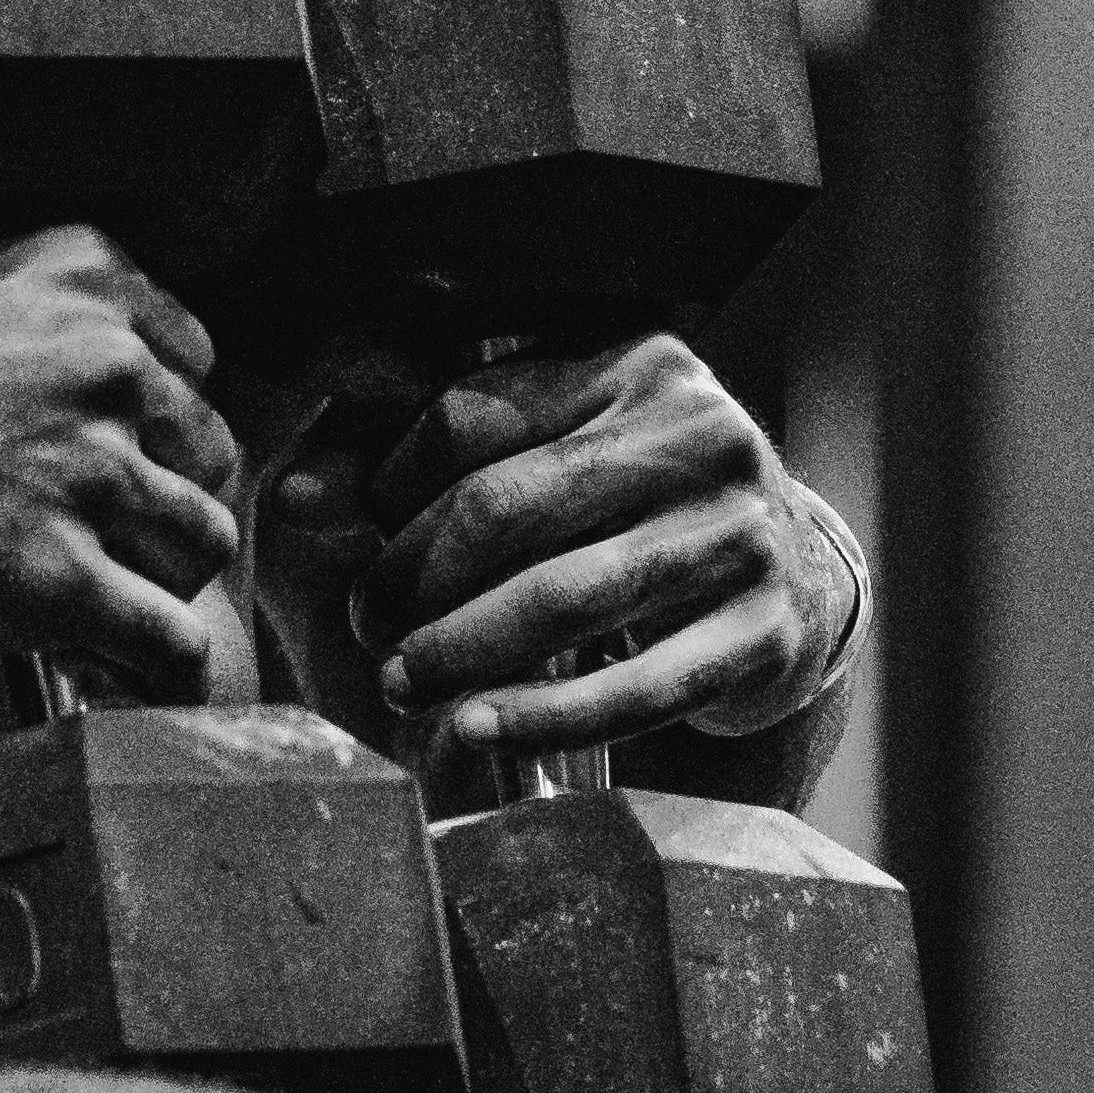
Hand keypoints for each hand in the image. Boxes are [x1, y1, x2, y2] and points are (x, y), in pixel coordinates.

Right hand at [0, 226, 243, 700]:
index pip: (196, 365)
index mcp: (88, 282)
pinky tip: (153, 684)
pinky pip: (172, 638)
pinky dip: (171, 670)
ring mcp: (88, 474)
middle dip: (168, 500)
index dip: (159, 425)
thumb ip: (47, 317)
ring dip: (165, 580)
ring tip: (115, 603)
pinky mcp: (58, 578)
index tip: (126, 459)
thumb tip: (97, 381)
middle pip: (211, 453)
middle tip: (112, 539)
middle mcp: (108, 366)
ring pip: (206, 542)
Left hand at [279, 332, 857, 755]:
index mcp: (634, 364)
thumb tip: (294, 498)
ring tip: (401, 683)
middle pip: (507, 508)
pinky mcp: (764, 631)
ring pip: (563, 600)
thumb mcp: (556, 458)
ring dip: (460, 652)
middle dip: (412, 577)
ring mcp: (739, 534)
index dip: (389, 482)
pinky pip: (636, 686)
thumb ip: (430, 468)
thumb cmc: (639, 509)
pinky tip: (478, 727)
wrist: (799, 580)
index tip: (353, 537)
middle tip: (368, 627)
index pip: (473, 417)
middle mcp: (696, 435)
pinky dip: (544, 715)